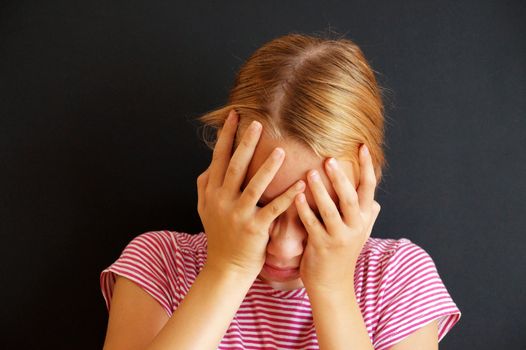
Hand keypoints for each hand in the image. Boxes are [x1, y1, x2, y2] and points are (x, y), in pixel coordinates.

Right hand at [197, 110, 305, 277]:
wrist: (226, 267)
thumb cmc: (220, 236)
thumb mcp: (204, 210)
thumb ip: (204, 186)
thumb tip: (208, 165)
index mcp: (213, 192)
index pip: (219, 158)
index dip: (226, 136)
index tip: (234, 116)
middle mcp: (223, 200)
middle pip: (235, 166)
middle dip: (246, 143)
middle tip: (258, 123)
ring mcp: (238, 215)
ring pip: (254, 185)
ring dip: (268, 167)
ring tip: (281, 149)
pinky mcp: (255, 228)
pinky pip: (273, 209)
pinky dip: (287, 196)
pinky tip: (301, 183)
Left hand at [295, 144, 380, 293]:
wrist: (332, 284)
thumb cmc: (342, 254)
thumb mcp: (359, 234)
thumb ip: (366, 217)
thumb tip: (376, 202)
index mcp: (363, 219)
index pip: (368, 188)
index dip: (367, 167)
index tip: (362, 146)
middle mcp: (355, 227)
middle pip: (350, 198)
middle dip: (341, 178)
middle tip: (330, 158)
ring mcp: (338, 237)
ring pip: (330, 210)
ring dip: (321, 191)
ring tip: (311, 173)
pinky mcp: (321, 246)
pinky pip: (312, 224)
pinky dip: (305, 210)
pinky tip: (297, 196)